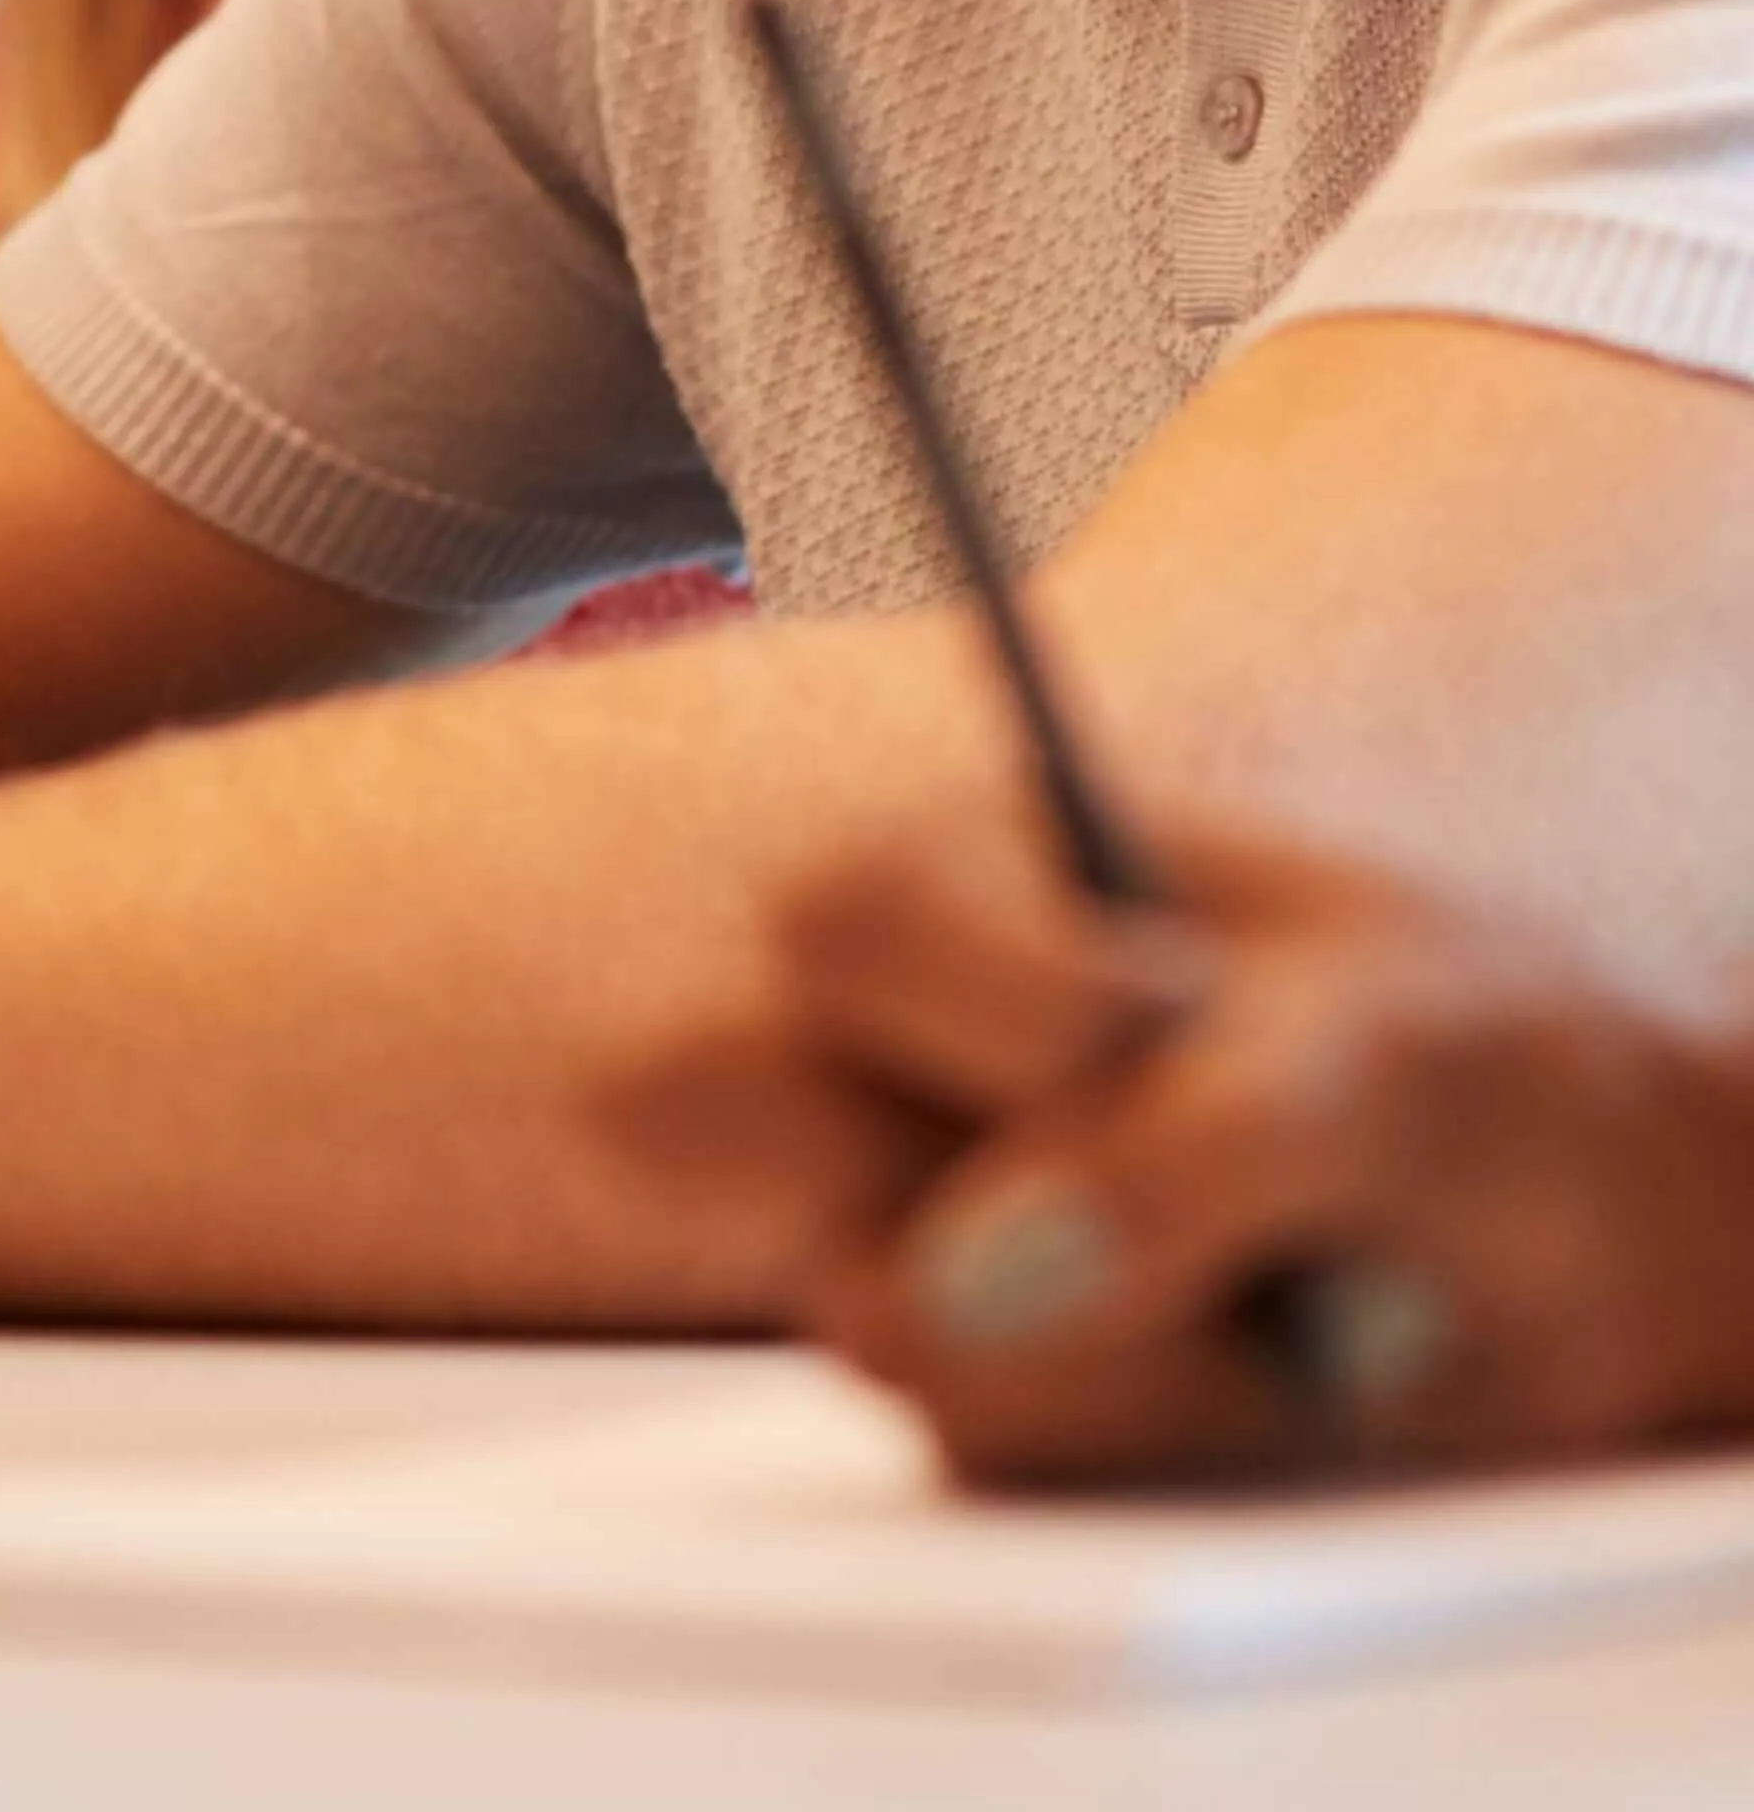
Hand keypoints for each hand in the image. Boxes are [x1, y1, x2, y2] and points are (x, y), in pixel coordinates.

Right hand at [778, 824, 1753, 1477]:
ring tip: (1285, 1292)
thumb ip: (1165, 1160)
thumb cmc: (1476, 1072)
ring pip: (883, 1323)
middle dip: (944, 1196)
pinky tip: (1267, 1370)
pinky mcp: (994, 1381)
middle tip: (1166, 1224)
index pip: (845, 925)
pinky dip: (1157, 1425)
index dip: (978, 1002)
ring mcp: (934, 1221)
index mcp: (985, 878)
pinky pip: (983, 1445)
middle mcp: (915, 1046)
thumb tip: (947, 1293)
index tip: (1145, 1028)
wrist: (1588, 1241)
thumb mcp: (1369, 1070)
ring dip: (1125, 1340)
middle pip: (735, 1112)